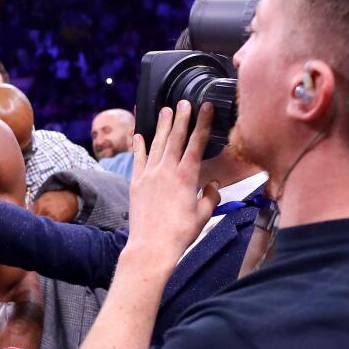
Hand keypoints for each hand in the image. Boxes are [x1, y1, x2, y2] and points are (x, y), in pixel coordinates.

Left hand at [122, 101, 220, 267]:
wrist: (151, 246)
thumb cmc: (180, 233)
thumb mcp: (203, 215)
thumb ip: (210, 196)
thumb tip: (211, 185)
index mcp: (186, 176)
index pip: (197, 143)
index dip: (202, 123)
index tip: (206, 107)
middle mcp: (166, 171)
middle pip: (176, 138)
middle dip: (181, 117)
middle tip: (183, 102)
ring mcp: (149, 175)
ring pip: (157, 144)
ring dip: (162, 126)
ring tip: (165, 110)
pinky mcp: (136, 183)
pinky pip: (138, 159)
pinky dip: (139, 146)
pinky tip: (139, 135)